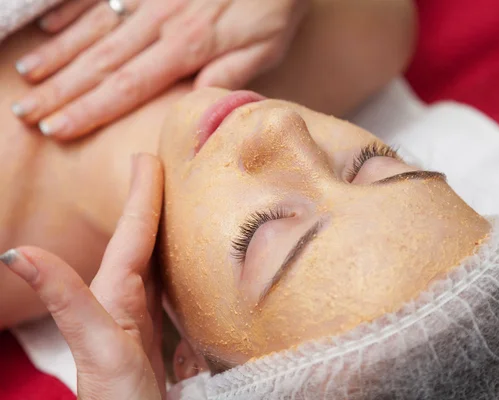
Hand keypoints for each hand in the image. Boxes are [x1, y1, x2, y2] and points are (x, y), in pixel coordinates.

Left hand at [0, 154, 164, 399]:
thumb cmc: (118, 397)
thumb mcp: (95, 345)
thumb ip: (65, 298)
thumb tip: (14, 252)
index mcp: (115, 293)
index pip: (133, 233)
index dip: (142, 194)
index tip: (147, 156)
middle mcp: (126, 298)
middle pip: (142, 238)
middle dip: (151, 201)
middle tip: (162, 166)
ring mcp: (142, 315)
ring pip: (156, 258)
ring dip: (163, 228)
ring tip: (176, 202)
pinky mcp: (159, 333)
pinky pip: (169, 285)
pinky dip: (175, 263)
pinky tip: (183, 261)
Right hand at [12, 0, 308, 139]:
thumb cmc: (273, 7)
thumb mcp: (264, 49)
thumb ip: (226, 76)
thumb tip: (192, 106)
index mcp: (188, 47)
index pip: (129, 86)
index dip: (91, 110)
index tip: (59, 129)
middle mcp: (160, 22)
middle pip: (102, 62)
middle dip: (62, 91)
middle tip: (27, 113)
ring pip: (95, 29)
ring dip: (59, 54)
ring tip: (29, 77)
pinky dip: (72, 10)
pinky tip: (48, 25)